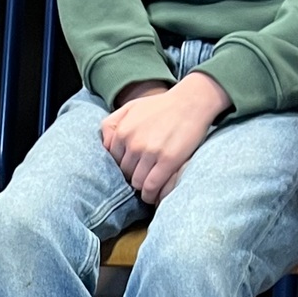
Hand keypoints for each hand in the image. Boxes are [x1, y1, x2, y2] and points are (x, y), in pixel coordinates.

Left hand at [100, 71, 229, 204]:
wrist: (192, 101)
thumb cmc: (161, 106)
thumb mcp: (131, 107)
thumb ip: (112, 125)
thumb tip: (104, 147)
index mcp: (122, 132)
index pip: (114, 162)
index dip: (124, 166)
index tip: (133, 167)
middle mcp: (133, 143)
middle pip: (125, 174)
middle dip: (133, 176)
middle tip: (144, 175)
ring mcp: (150, 152)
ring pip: (137, 183)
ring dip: (142, 187)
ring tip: (149, 186)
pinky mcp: (167, 161)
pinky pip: (151, 187)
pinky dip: (151, 195)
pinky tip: (154, 195)